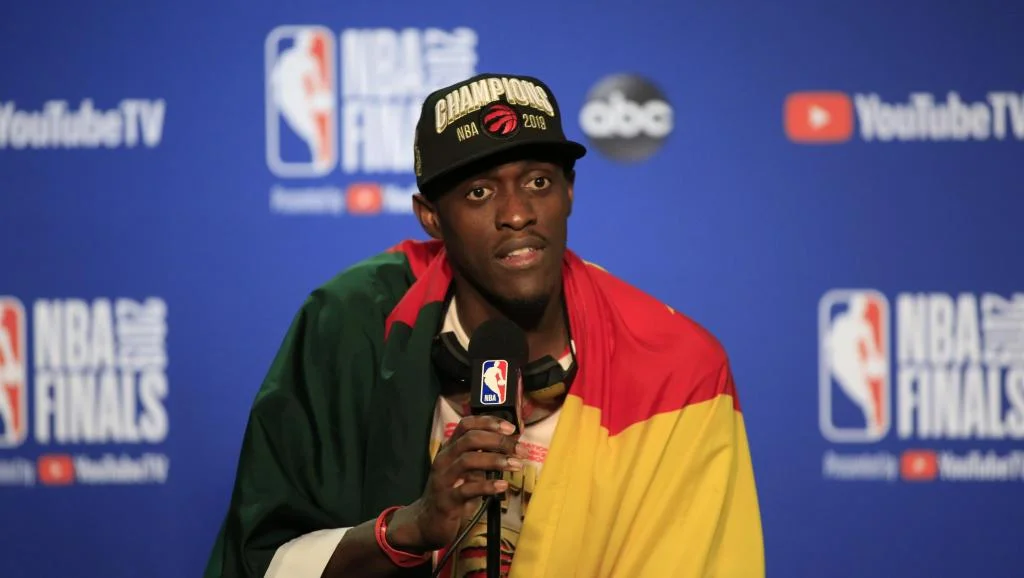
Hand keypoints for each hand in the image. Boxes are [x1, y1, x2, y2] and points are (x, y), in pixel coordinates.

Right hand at [388, 415, 528, 551]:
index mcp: (449, 450)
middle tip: (519, 449)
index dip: (488, 422)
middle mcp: (444, 460)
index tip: (510, 428)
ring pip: (468, 460)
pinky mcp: (447, 500)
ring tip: (516, 464)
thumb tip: (510, 446)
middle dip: (498, 440)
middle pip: (470, 439)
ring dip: (496, 460)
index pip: (466, 425)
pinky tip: (503, 486)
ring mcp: (443, 479)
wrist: (428, 522)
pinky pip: (467, 490)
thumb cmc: (452, 493)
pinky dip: (487, 486)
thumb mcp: (466, 472)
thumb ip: (482, 458)